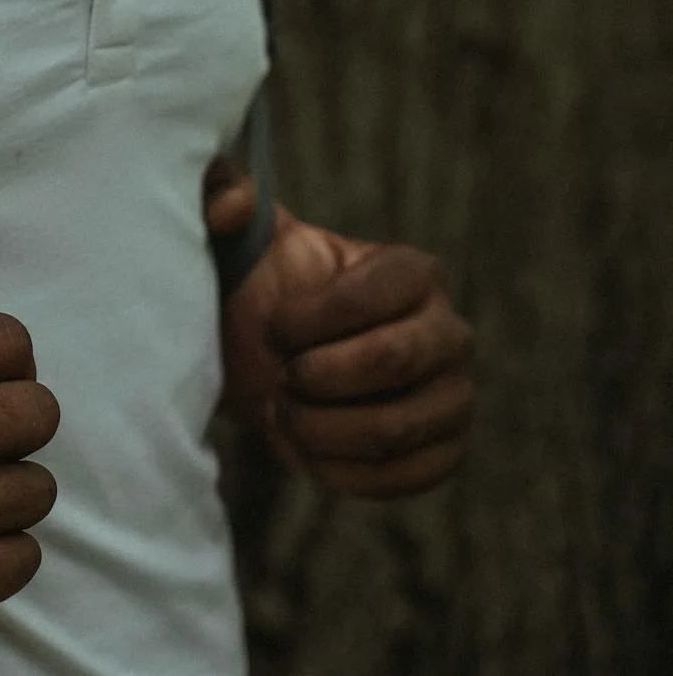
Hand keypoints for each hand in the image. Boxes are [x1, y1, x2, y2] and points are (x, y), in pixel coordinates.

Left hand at [218, 197, 474, 499]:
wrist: (273, 366)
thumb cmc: (261, 295)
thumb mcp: (240, 244)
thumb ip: (222, 201)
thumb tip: (229, 203)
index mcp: (412, 272)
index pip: (369, 297)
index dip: (306, 321)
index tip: (271, 328)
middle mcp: (449, 331)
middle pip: (393, 361)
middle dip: (314, 377)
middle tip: (279, 378)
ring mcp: (455, 395)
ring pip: (393, 428)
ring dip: (318, 429)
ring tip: (283, 413)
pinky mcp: (445, 450)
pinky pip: (404, 477)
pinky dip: (339, 472)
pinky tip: (304, 449)